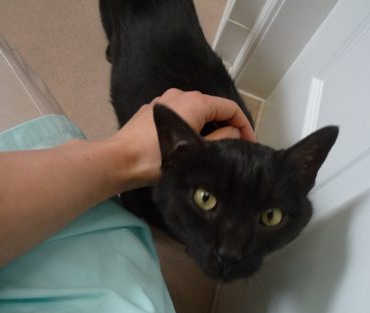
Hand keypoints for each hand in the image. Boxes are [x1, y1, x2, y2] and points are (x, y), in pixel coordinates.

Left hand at [109, 89, 255, 186]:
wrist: (119, 161)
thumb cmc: (157, 159)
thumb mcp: (197, 151)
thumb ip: (222, 138)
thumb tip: (234, 132)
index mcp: (195, 102)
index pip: (230, 108)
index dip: (245, 125)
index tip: (250, 144)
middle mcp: (181, 94)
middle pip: (214, 108)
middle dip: (228, 126)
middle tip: (235, 148)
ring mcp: (165, 100)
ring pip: (197, 111)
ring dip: (210, 126)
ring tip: (215, 148)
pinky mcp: (154, 110)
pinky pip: (182, 114)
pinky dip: (193, 125)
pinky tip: (191, 143)